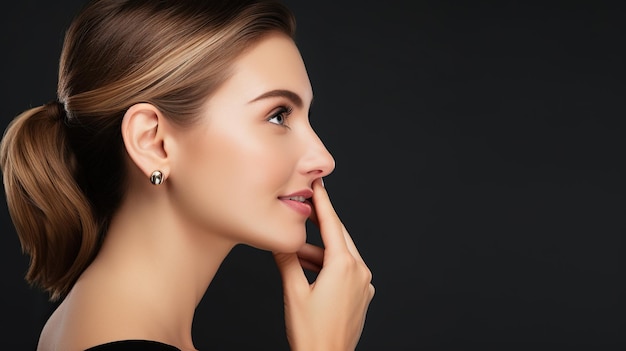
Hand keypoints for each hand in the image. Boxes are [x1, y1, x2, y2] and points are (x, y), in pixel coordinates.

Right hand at [273, 179, 374, 350]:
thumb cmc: (311, 332)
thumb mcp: (293, 291)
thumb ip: (286, 260)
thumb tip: (280, 240)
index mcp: (344, 266)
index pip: (331, 225)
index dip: (322, 202)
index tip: (318, 184)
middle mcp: (360, 271)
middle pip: (338, 236)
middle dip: (321, 221)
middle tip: (306, 205)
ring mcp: (364, 284)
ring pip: (340, 254)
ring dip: (319, 249)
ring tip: (295, 247)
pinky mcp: (362, 295)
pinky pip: (345, 270)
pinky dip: (327, 264)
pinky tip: (308, 266)